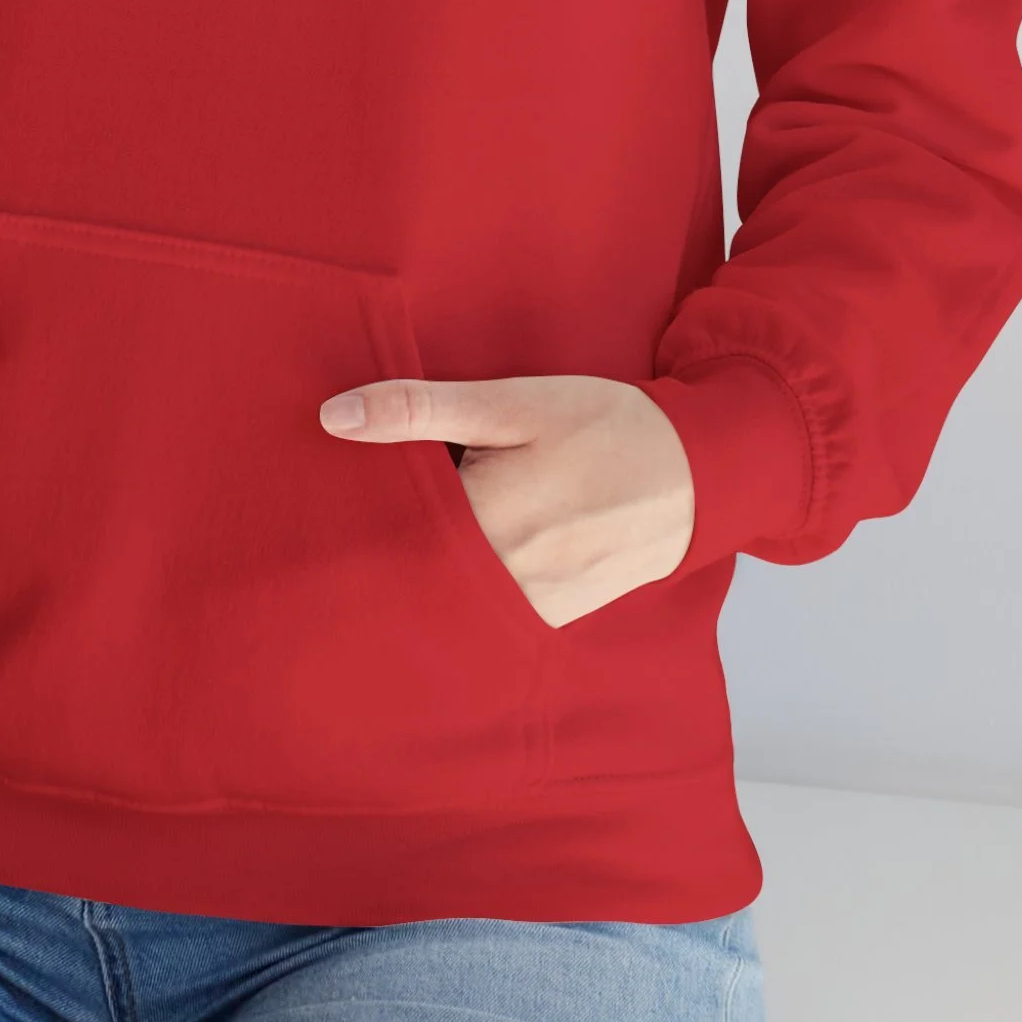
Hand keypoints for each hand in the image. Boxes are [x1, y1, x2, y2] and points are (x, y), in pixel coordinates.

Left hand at [318, 374, 694, 626]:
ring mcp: (525, 606)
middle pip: (407, 565)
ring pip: (443, 590)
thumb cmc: (604, 427)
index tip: (325, 495)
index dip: (352, 509)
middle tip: (351, 515)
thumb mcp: (512, 403)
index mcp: (480, 520)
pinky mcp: (547, 617)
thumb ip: (421, 410)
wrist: (697, 477)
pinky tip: (459, 546)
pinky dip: (461, 578)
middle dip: (381, 539)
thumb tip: (333, 417)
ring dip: (421, 562)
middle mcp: (498, 578)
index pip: (382, 527)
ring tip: (403, 529)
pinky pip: (481, 604)